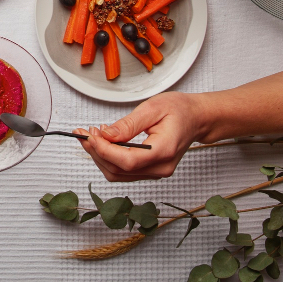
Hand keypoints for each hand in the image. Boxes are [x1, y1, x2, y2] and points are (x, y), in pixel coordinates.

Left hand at [76, 92, 208, 181]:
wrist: (197, 118)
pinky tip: (104, 142)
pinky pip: (124, 171)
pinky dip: (109, 158)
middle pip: (118, 170)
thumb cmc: (180, 110)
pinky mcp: (151, 171)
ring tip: (92, 135)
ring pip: (118, 174)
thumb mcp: (153, 108)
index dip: (103, 150)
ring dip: (100, 156)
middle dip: (96, 152)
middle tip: (85, 132)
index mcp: (164, 151)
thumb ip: (128, 124)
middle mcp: (160, 168)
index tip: (89, 135)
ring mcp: (156, 172)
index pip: (127, 161)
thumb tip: (106, 135)